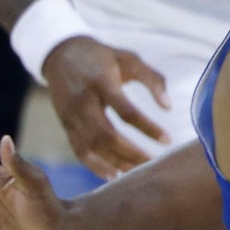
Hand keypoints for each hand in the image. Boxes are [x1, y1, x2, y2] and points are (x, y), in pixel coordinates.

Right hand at [40, 35, 171, 178]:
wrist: (60, 54)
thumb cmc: (103, 57)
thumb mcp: (129, 59)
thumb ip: (153, 79)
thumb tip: (168, 107)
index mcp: (101, 82)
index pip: (126, 111)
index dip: (148, 128)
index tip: (168, 140)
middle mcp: (83, 101)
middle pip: (106, 134)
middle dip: (132, 152)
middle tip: (154, 162)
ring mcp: (71, 114)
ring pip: (93, 146)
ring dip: (117, 161)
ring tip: (140, 171)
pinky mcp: (65, 124)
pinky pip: (79, 150)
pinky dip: (95, 166)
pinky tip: (115, 175)